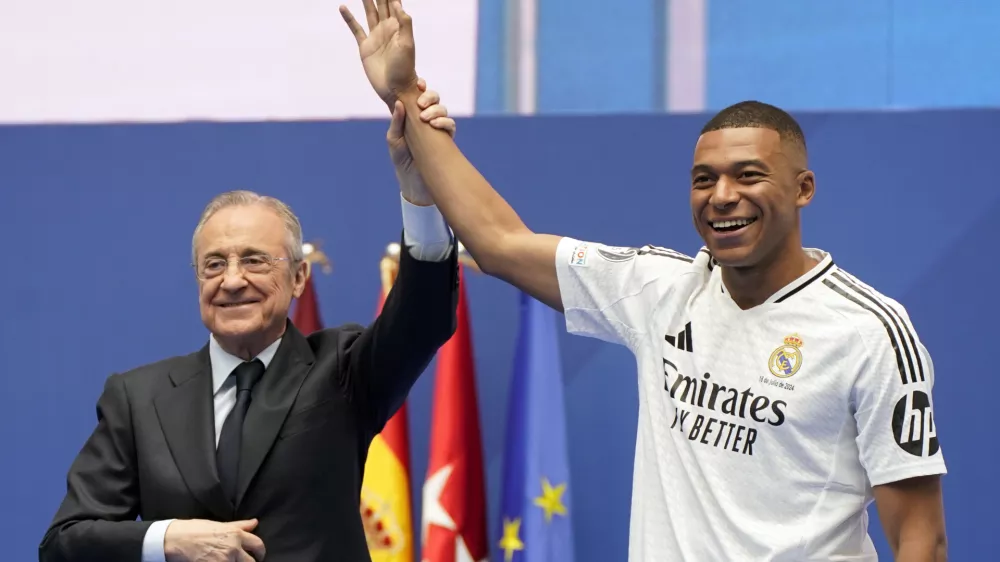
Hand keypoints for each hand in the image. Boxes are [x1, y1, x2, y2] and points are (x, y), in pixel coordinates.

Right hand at [164, 518, 264, 561]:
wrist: (175, 540)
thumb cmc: (195, 530)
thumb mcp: (219, 525)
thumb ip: (239, 526)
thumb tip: (254, 522)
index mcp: (235, 535)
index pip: (258, 545)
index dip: (260, 552)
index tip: (258, 556)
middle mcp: (233, 548)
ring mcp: (224, 561)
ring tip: (229, 561)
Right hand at [340, 0, 417, 106]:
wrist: (396, 89)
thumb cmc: (405, 69)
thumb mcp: (407, 45)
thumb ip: (404, 23)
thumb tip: (398, 4)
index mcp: (399, 26)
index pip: (394, 2)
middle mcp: (387, 28)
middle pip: (381, 3)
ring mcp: (375, 36)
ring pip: (369, 11)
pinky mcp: (365, 46)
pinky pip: (356, 28)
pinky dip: (349, 18)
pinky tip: (343, 7)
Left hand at [387, 78, 454, 205]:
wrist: (414, 183)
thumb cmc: (401, 160)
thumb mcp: (394, 139)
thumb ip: (397, 121)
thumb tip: (399, 102)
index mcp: (412, 115)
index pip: (418, 96)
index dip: (421, 88)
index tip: (419, 84)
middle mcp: (426, 120)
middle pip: (434, 99)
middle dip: (430, 97)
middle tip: (421, 104)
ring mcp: (437, 129)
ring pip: (443, 110)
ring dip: (436, 110)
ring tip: (426, 118)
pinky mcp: (446, 140)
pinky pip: (450, 126)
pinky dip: (445, 122)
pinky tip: (435, 125)